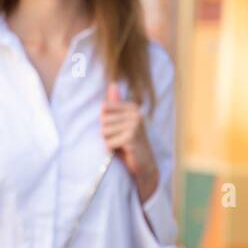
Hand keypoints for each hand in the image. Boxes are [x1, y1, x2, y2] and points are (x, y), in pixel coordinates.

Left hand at [102, 84, 158, 202]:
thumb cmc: (129, 143)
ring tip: (121, 145)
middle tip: (119, 140)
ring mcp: (135, 125)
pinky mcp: (132, 138)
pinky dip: (112, 150)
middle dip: (106, 134)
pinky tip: (123, 151)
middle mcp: (135, 114)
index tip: (117, 129)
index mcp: (132, 107)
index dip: (105, 122)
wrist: (144, 164)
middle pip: (103, 120)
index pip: (104, 108)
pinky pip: (108, 143)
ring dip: (109, 142)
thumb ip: (116, 104)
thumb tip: (112, 83)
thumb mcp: (121, 122)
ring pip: (104, 132)